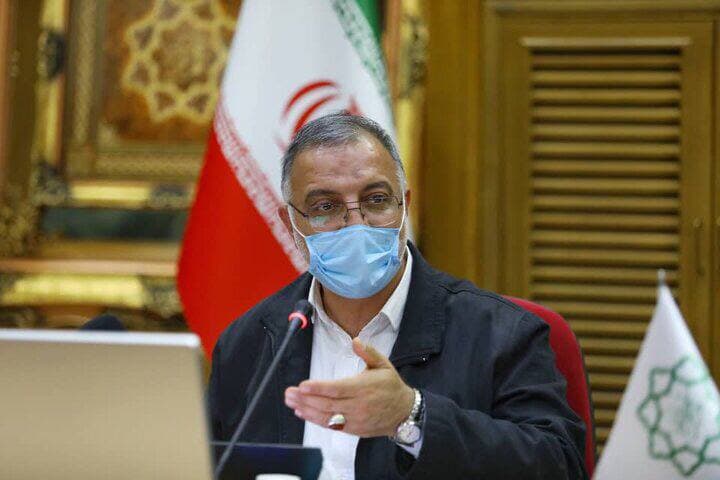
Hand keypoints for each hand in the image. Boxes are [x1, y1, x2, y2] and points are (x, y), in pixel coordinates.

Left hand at [284, 338, 414, 437]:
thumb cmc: (391, 386)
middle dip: (306, 399)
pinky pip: (331, 425)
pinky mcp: (352, 429)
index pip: (338, 389)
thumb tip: (355, 341)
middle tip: (289, 393)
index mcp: (364, 388)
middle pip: (328, 404)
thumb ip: (369, 352)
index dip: (319, 388)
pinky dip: (315, 419)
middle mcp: (358, 405)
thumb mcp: (384, 364)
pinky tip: (302, 412)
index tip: (303, 385)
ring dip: (306, 410)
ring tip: (291, 402)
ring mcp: (355, 419)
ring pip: (327, 416)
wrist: (404, 412)